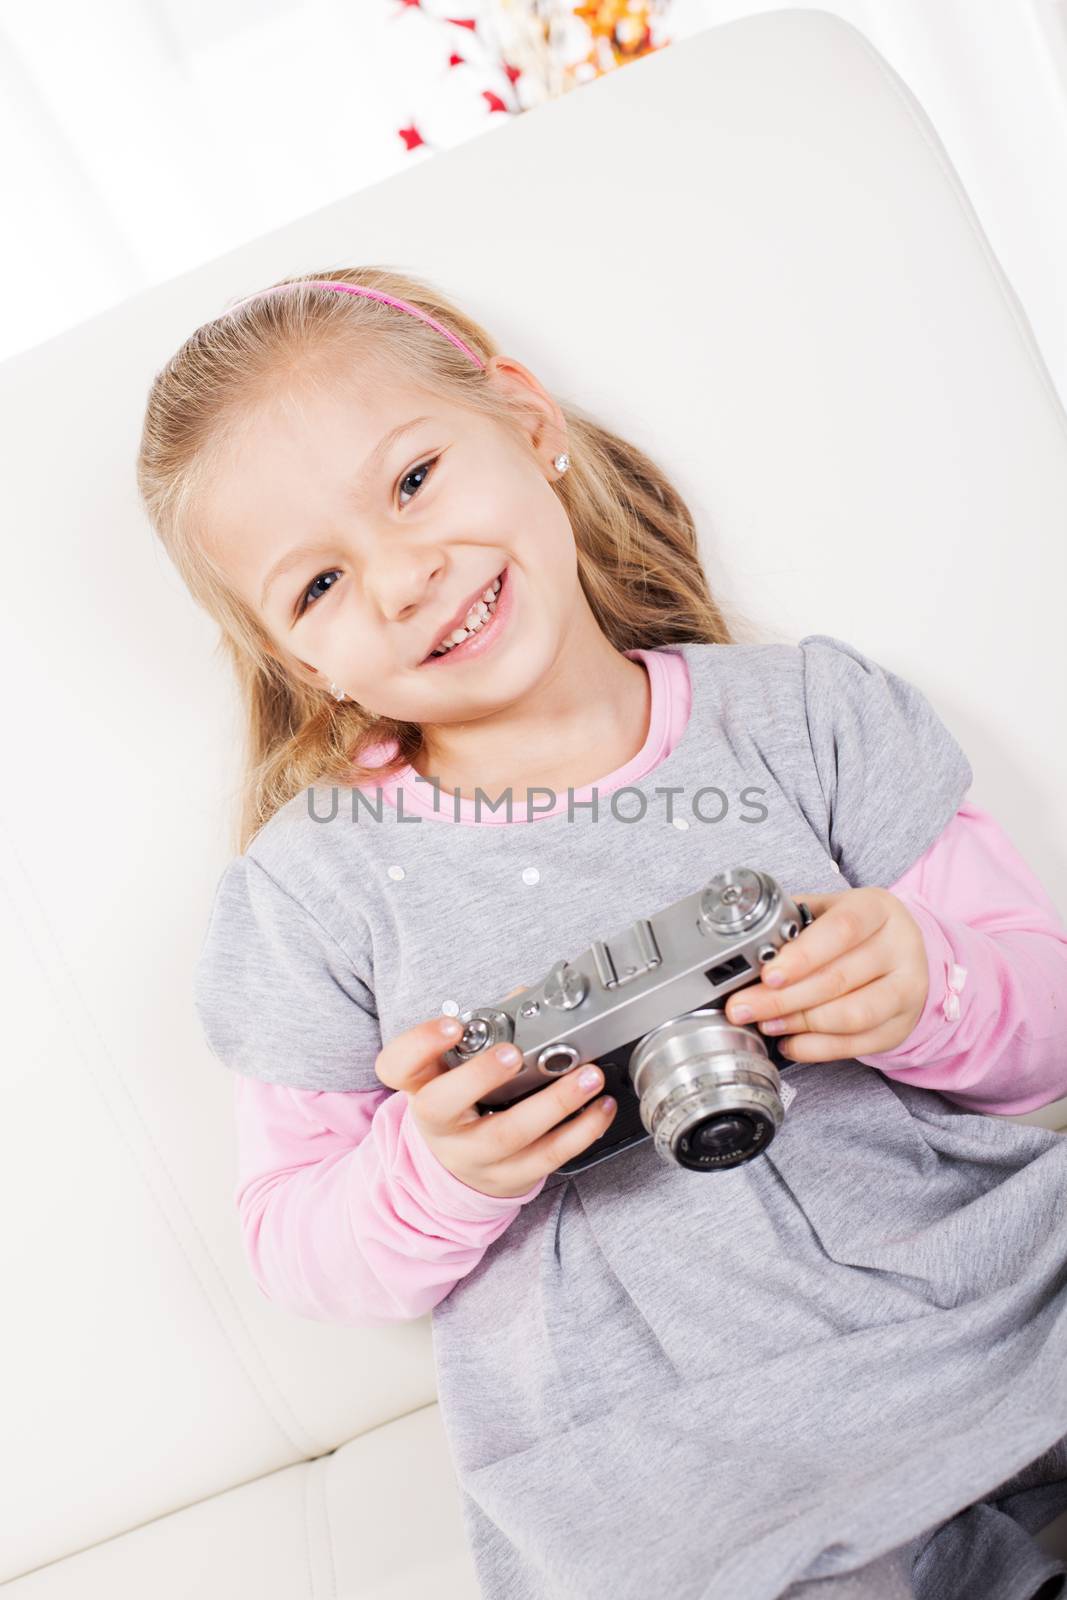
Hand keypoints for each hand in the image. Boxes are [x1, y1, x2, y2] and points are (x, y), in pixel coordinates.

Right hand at [373, 986, 616, 1198]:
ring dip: (555, 1103)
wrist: (462, 1170)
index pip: (397, 1065)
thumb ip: (488, 1030)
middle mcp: (440, 1125)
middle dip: (480, 1076)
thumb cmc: (465, 1104)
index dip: (420, 1043)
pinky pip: (548, 1157)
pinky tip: (601, 1108)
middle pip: (443, 1105)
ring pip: (508, 1135)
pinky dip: (581, 1131)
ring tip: (589, 1077)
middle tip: (514, 1053)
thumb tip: (526, 995)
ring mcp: (473, 1156)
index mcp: (422, 1087)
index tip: (452, 1024)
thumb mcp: (457, 1069)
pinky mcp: (510, 1177)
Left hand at [722, 888, 928, 1061]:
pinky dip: (816, 1049)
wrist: (903, 953)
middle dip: (782, 999)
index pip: (841, 930)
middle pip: (838, 979)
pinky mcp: (901, 1025)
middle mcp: (900, 948)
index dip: (802, 956)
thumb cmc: (854, 930)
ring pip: (850, 1016)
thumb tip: (747, 948)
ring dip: (799, 1024)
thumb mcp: (829, 910)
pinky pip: (856, 1045)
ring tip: (766, 1023)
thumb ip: (793, 923)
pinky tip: (789, 1042)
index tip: (767, 975)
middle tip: (744, 1007)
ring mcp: (908, 989)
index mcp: (877, 909)